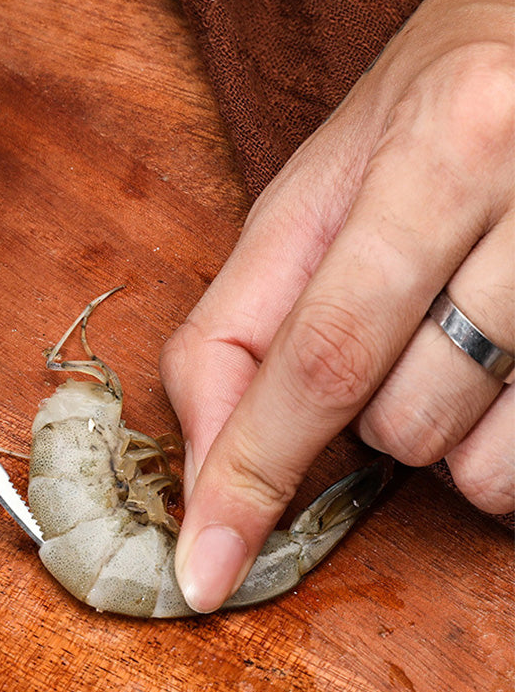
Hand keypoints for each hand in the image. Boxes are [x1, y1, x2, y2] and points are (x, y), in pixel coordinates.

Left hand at [160, 0, 513, 612]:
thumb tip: (207, 461)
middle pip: (392, 419)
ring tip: (456, 335)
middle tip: (391, 331)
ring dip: (437, 429)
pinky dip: (498, 443)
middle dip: (363, 421)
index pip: (310, 354)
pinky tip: (507, 367)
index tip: (205, 570)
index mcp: (426, 151)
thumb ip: (240, 323)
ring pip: (476, 460)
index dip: (245, 473)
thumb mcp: (313, 198)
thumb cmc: (425, 121)